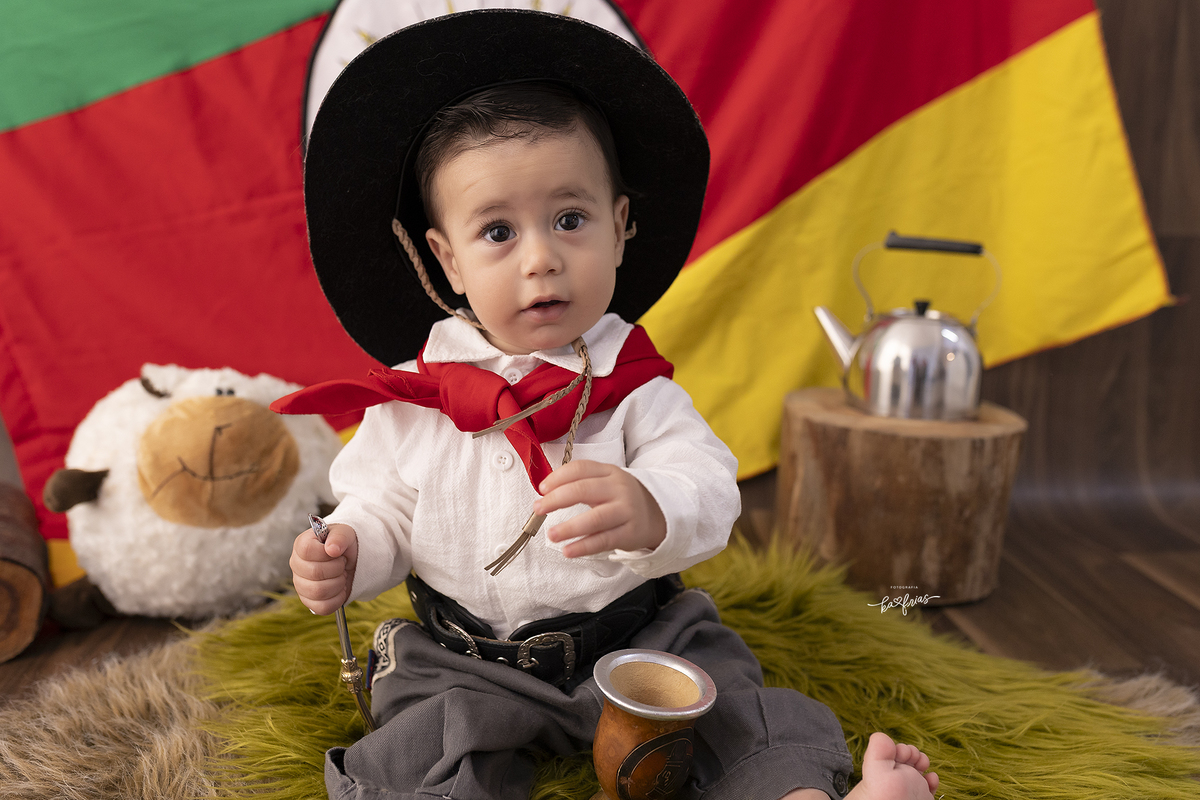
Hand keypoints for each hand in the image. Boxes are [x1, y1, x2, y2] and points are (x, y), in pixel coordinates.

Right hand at [290, 522, 357, 614]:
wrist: (350, 560)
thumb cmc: (343, 544)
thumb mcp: (345, 533)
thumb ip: (339, 537)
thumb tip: (332, 549)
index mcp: (302, 545)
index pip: (307, 550)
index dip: (326, 553)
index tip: (336, 552)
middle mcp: (296, 565)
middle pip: (315, 573)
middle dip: (337, 568)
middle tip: (342, 563)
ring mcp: (300, 585)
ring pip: (318, 592)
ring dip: (338, 583)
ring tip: (340, 575)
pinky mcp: (309, 601)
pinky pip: (322, 607)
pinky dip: (337, 598)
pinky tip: (340, 588)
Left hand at [535, 460, 665, 557]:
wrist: (656, 514)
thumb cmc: (621, 498)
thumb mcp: (606, 482)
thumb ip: (580, 483)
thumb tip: (546, 493)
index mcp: (609, 472)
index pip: (580, 469)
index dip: (558, 477)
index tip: (542, 489)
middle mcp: (619, 489)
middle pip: (583, 490)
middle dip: (556, 499)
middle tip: (538, 509)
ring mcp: (625, 511)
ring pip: (594, 518)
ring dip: (569, 528)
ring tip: (551, 534)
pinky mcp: (629, 533)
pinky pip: (603, 540)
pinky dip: (583, 547)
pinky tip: (568, 551)